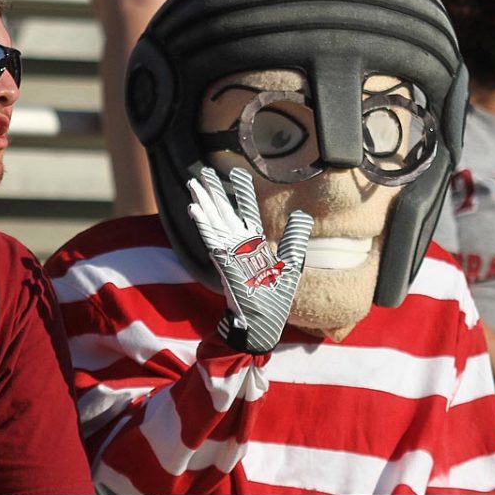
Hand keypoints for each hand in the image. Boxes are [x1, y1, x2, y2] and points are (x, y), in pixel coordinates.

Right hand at [187, 166, 312, 352]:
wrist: (263, 322)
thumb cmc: (274, 297)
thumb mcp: (290, 263)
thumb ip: (294, 238)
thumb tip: (302, 214)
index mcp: (254, 243)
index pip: (247, 211)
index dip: (242, 192)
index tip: (237, 173)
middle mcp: (238, 245)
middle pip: (224, 213)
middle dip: (213, 193)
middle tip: (202, 173)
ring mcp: (229, 253)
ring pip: (214, 222)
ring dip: (203, 203)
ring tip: (193, 184)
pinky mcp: (223, 263)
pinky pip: (211, 240)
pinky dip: (203, 225)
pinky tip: (195, 210)